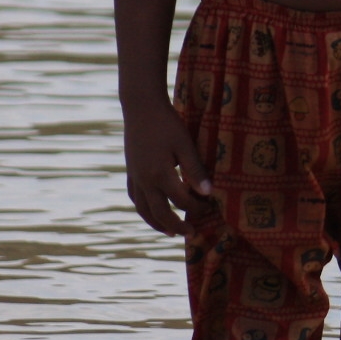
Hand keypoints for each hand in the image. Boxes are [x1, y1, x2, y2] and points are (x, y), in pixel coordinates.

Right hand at [122, 101, 215, 235]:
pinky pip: (135, 197)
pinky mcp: (130, 171)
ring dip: (157, 223)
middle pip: (160, 213)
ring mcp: (135, 177)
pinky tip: (151, 211)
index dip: (197, 206)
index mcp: (160, 174)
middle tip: (192, 233)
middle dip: (177, 226)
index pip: (181, 200)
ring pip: (143, 210)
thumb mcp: (185, 144)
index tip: (209, 206)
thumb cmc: (167, 123)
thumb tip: (209, 193)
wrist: (141, 106)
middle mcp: (145, 180)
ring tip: (170, 232)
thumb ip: (195, 169)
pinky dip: (144, 209)